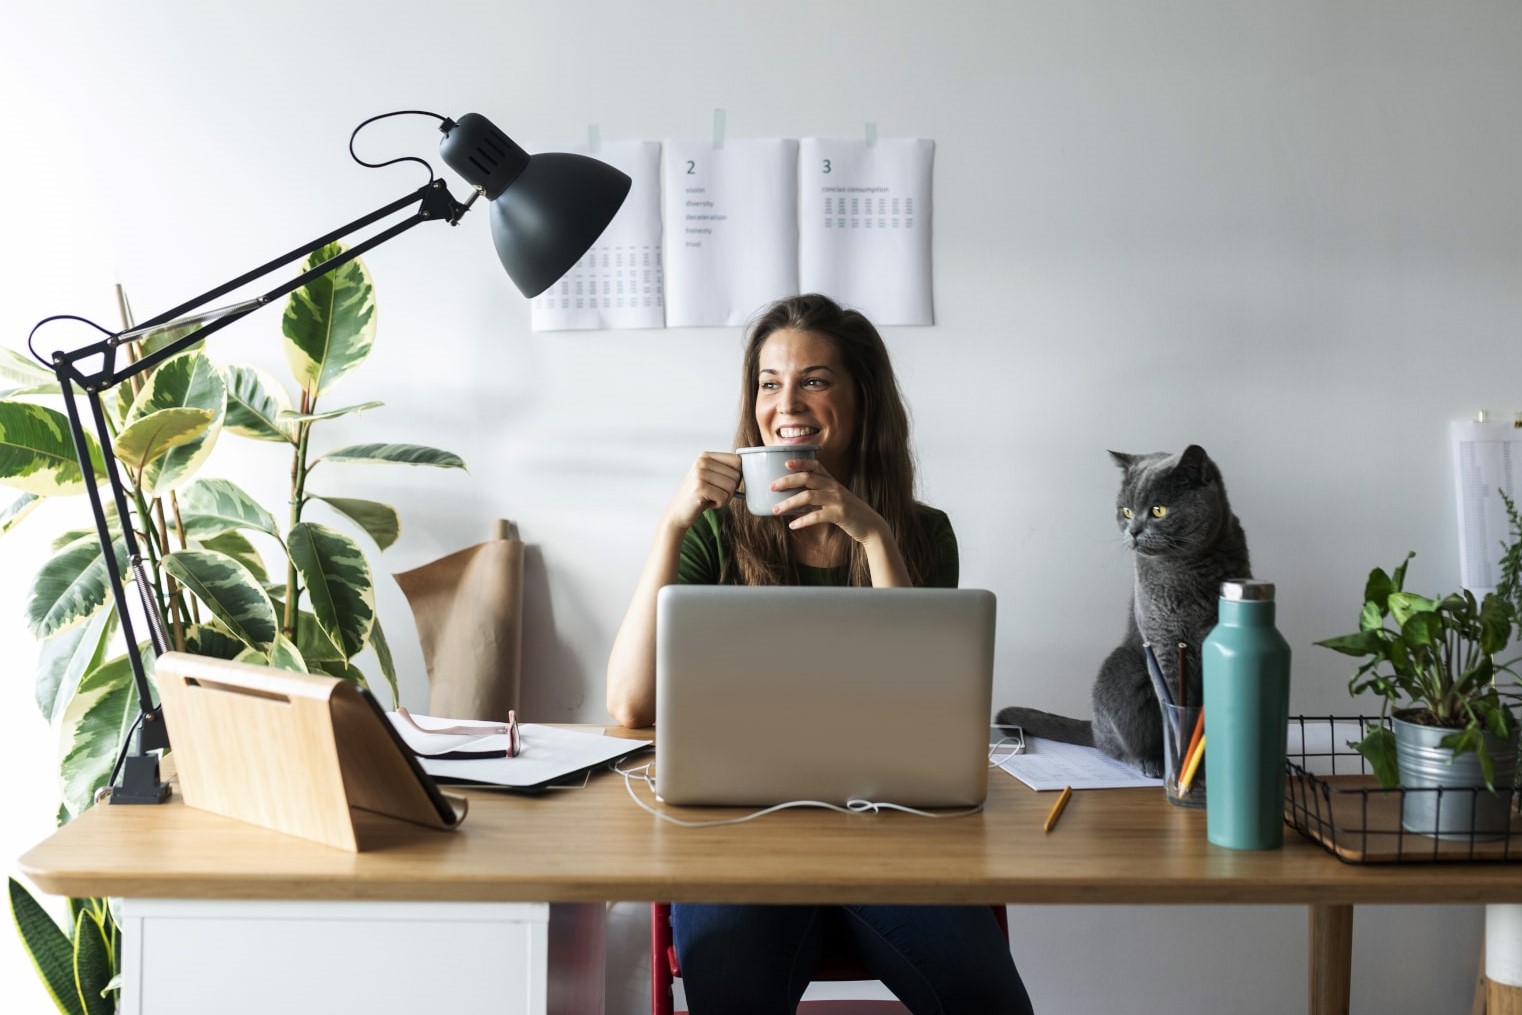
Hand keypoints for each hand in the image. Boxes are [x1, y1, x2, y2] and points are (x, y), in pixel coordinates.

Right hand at [663, 451, 741, 529]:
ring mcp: (700, 474)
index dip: (736, 476)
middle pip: (736, 475)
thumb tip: (751, 470)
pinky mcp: (700, 488)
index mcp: (706, 456)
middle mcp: (702, 461)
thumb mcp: (711, 477)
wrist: (678, 513)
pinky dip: (719, 504)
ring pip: (732, 487)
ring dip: (725, 497)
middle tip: (714, 493)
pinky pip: (724, 497)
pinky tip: (707, 503)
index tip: (723, 483)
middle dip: (730, 489)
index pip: (737, 461)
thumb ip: (726, 470)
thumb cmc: (700, 496)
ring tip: (710, 498)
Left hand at [769, 458, 889, 544]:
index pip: (816, 465)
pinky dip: (803, 520)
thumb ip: (820, 494)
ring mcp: (837, 500)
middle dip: (787, 481)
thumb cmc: (850, 513)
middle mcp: (834, 488)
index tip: (785, 463)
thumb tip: (796, 497)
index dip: (800, 462)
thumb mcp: (837, 499)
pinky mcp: (839, 514)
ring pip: (808, 497)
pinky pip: (817, 515)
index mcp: (833, 482)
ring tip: (775, 510)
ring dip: (789, 503)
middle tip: (771, 487)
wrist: (871, 527)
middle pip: (807, 478)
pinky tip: (793, 526)